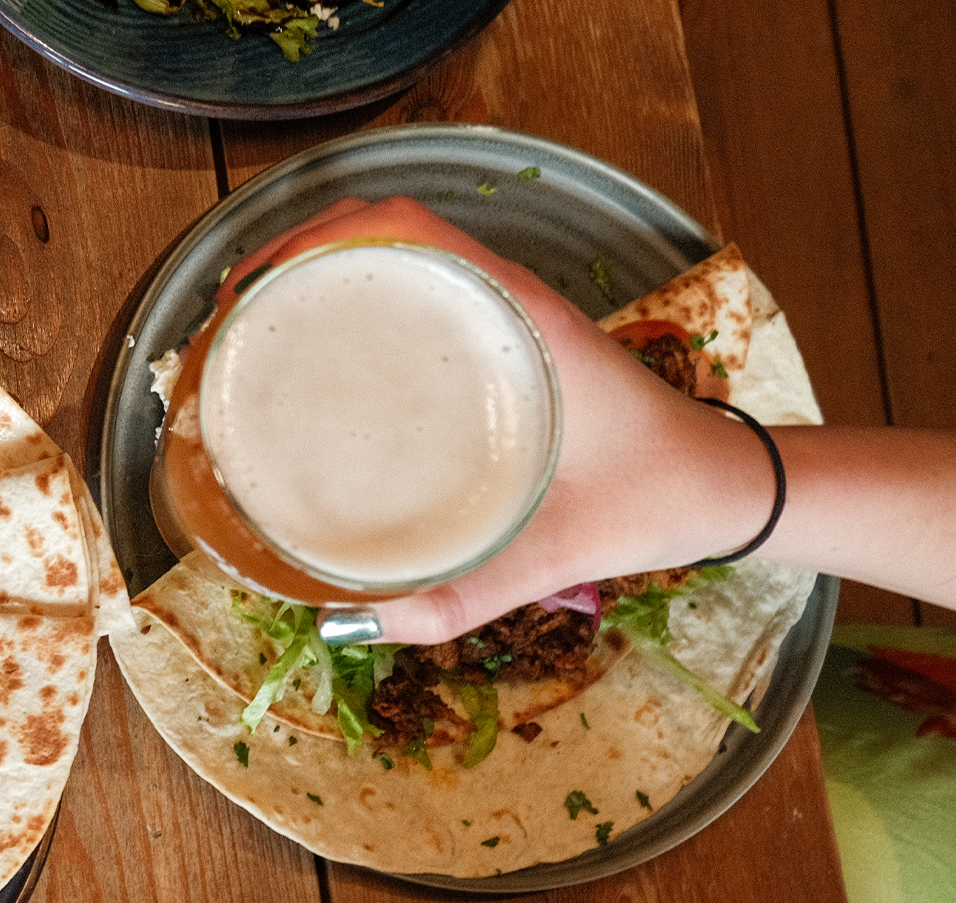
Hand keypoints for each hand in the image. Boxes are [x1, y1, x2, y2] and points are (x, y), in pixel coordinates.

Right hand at [223, 198, 777, 643]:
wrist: (727, 486)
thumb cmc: (658, 500)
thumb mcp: (559, 552)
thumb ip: (463, 595)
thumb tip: (353, 621)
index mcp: (517, 316)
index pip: (401, 227)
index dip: (311, 240)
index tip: (249, 292)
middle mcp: (504, 297)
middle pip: (377, 232)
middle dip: (289, 258)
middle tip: (227, 325)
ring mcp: (502, 313)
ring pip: (394, 257)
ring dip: (319, 275)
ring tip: (253, 334)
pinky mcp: (503, 342)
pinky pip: (417, 296)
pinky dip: (356, 304)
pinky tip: (319, 364)